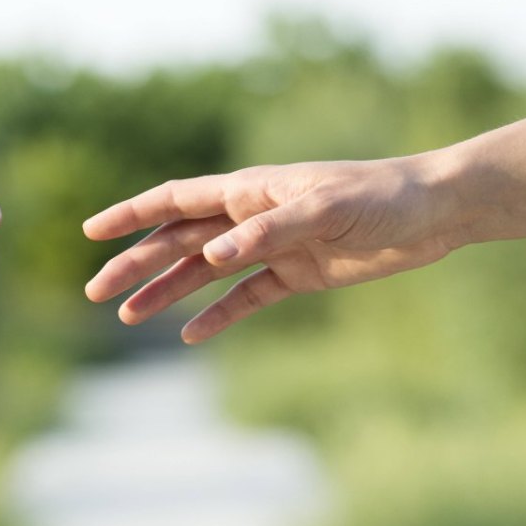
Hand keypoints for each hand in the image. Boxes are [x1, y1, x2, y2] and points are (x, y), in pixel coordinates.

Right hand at [83, 155, 459, 341]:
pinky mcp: (299, 274)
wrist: (434, 211)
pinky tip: (191, 335)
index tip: (91, 232)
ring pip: (205, 272)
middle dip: (137, 264)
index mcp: (252, 190)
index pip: (177, 199)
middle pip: (180, 240)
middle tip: (97, 293)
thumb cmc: (382, 195)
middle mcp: (253, 216)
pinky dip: (218, 316)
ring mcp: (274, 246)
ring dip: (168, 291)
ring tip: (130, 316)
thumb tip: (211, 254)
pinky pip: (247, 298)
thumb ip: (269, 230)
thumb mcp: (327, 209)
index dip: (132, 215)